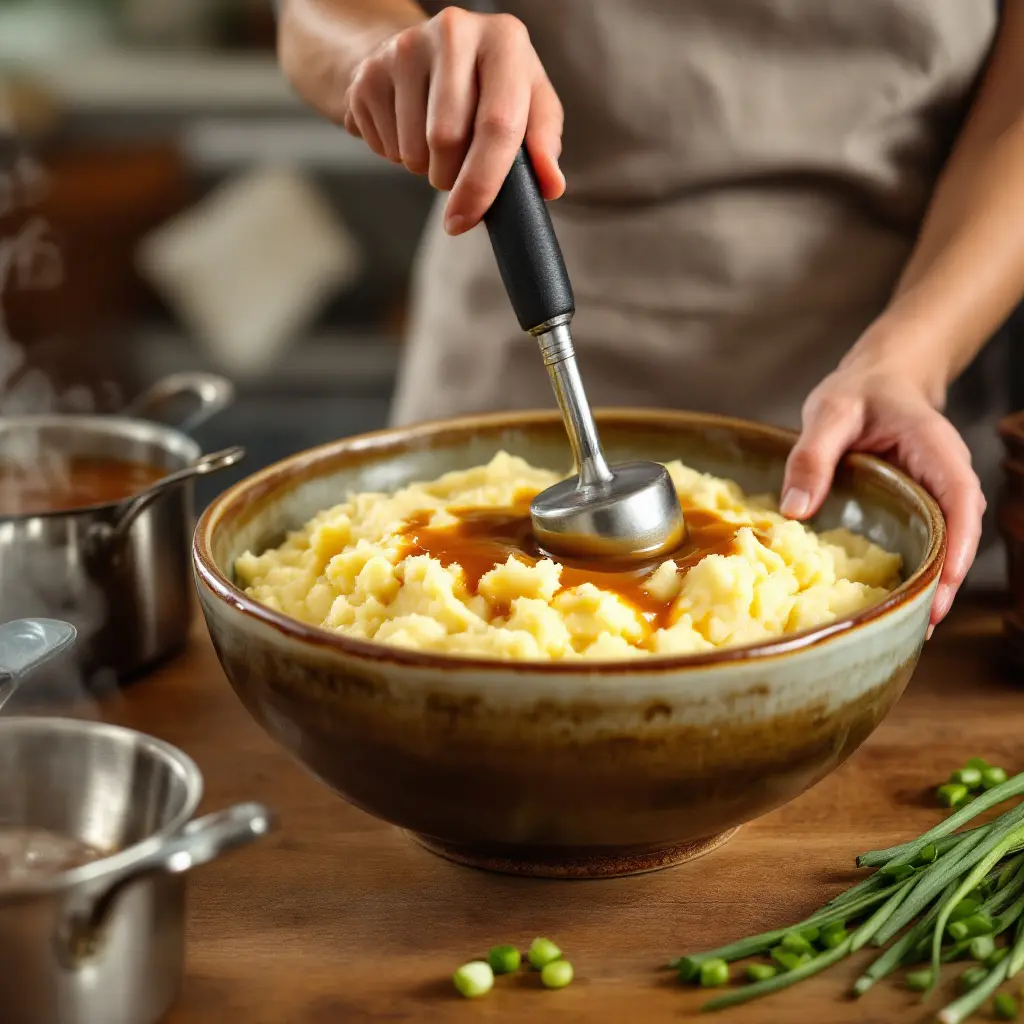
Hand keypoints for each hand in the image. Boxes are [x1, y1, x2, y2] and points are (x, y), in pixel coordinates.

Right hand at [341, 7, 563, 232]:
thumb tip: (551, 185)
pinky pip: (383, 145)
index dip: (483, 182)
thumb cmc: (485, 85)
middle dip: (451, 176)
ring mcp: (404, 47)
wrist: (422, 54)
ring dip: (424, 168)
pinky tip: (406, 128)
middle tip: (457, 169)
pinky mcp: (369, 72)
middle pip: (446, 139)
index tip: (467, 219)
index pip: (496, 123)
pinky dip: (397, 154)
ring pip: (412, 149)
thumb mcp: (527, 100)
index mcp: (503, 39)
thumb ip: (543, 142)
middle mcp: (453, 31)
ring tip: (433, 143)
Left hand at [781, 359, 984, 629]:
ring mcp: (938, 492)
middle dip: (947, 579)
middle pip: (960, 531)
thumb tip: (796, 510)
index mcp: (934, 447)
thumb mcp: (829, 412)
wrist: (879, 380)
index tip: (946, 579)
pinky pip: (929, 539)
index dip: (958, 541)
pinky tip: (900, 599)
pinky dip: (921, 569)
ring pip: (948, 541)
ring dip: (936, 581)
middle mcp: (946, 474)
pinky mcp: (922, 505)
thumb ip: (813, 455)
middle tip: (924, 624)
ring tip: (915, 627)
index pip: (961, 497)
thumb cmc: (859, 392)